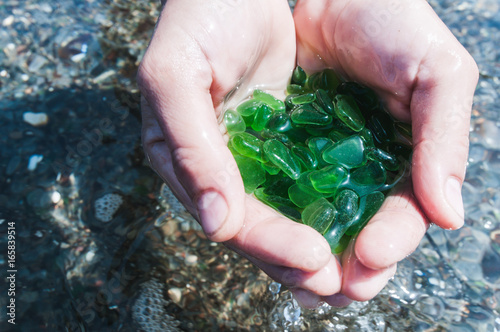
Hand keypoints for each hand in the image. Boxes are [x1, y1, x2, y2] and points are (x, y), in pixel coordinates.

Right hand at [138, 0, 342, 304]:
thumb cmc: (198, 23)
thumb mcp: (175, 75)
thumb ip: (190, 147)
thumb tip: (216, 222)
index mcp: (185, 162)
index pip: (228, 217)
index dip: (268, 242)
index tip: (314, 260)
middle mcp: (217, 171)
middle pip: (258, 229)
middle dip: (298, 259)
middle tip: (343, 285)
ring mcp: (250, 160)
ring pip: (283, 216)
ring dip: (318, 246)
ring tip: (358, 273)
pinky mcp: (280, 144)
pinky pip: (304, 186)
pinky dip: (328, 210)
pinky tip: (356, 229)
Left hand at [294, 0, 477, 302]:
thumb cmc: (389, 22)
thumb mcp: (435, 72)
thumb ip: (444, 137)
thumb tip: (450, 214)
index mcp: (401, 161)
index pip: (400, 216)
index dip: (390, 241)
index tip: (370, 255)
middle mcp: (357, 172)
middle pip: (353, 234)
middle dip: (344, 266)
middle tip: (331, 285)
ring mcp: (314, 166)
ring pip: (308, 224)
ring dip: (301, 254)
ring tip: (298, 273)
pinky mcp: (274, 151)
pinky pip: (269, 192)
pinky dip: (266, 215)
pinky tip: (260, 233)